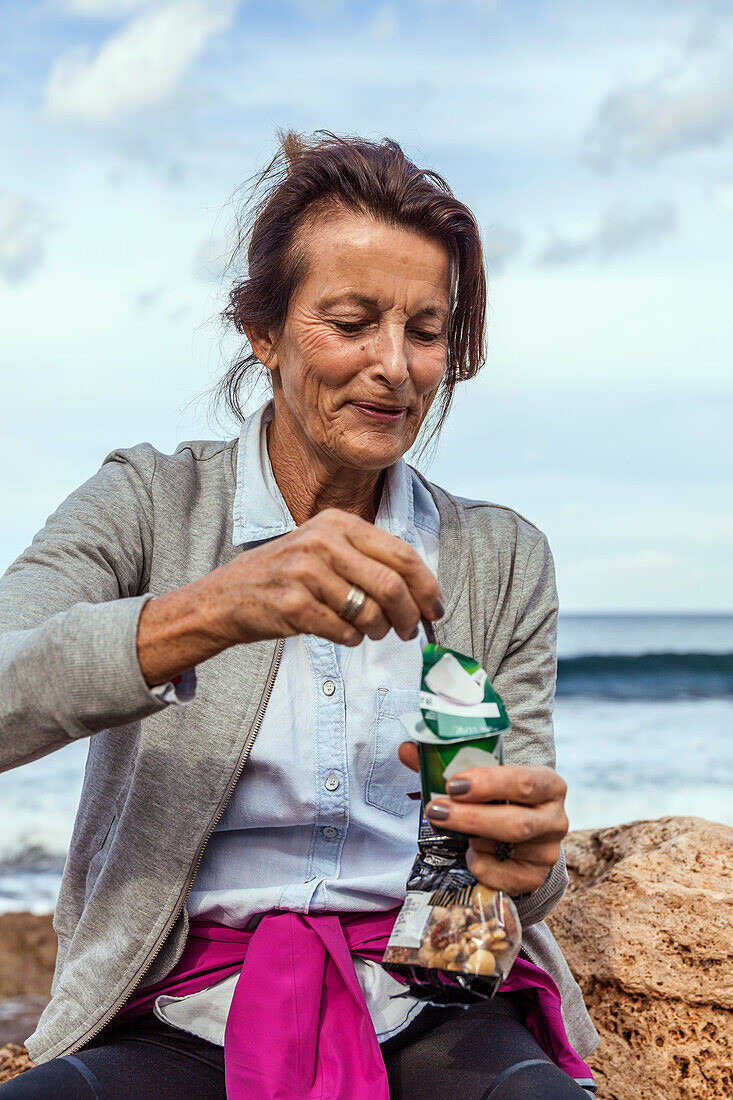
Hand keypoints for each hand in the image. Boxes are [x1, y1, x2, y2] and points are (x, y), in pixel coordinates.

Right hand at [138, 509, 443, 685]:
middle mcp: (322, 540)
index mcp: (337, 522)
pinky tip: (342, 634)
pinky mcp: (292, 603)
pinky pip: (344, 631)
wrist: (227, 597)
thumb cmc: (285, 577)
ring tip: (371, 632)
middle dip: (409, 615)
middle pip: (392, 584)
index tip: (436, 608)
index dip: (427, 585)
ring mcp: (305, 571)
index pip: (401, 553)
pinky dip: (351, 640)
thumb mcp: (324, 549)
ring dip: (378, 630)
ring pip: (370, 611)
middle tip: (409, 632)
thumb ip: (368, 560)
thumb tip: (423, 594)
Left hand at [398, 744, 567, 894]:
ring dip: (473, 837)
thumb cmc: (498, 799)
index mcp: (547, 783)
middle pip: (517, 821)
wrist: (521, 837)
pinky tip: (471, 852)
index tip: (453, 784)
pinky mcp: (536, 878)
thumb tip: (407, 749)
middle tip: (436, 810)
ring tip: (451, 827)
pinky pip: (505, 878)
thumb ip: (446, 764)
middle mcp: (555, 818)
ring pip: (510, 847)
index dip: (488, 783)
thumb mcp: (481, 780)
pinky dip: (481, 864)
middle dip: (471, 817)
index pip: (524, 781)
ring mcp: (549, 851)